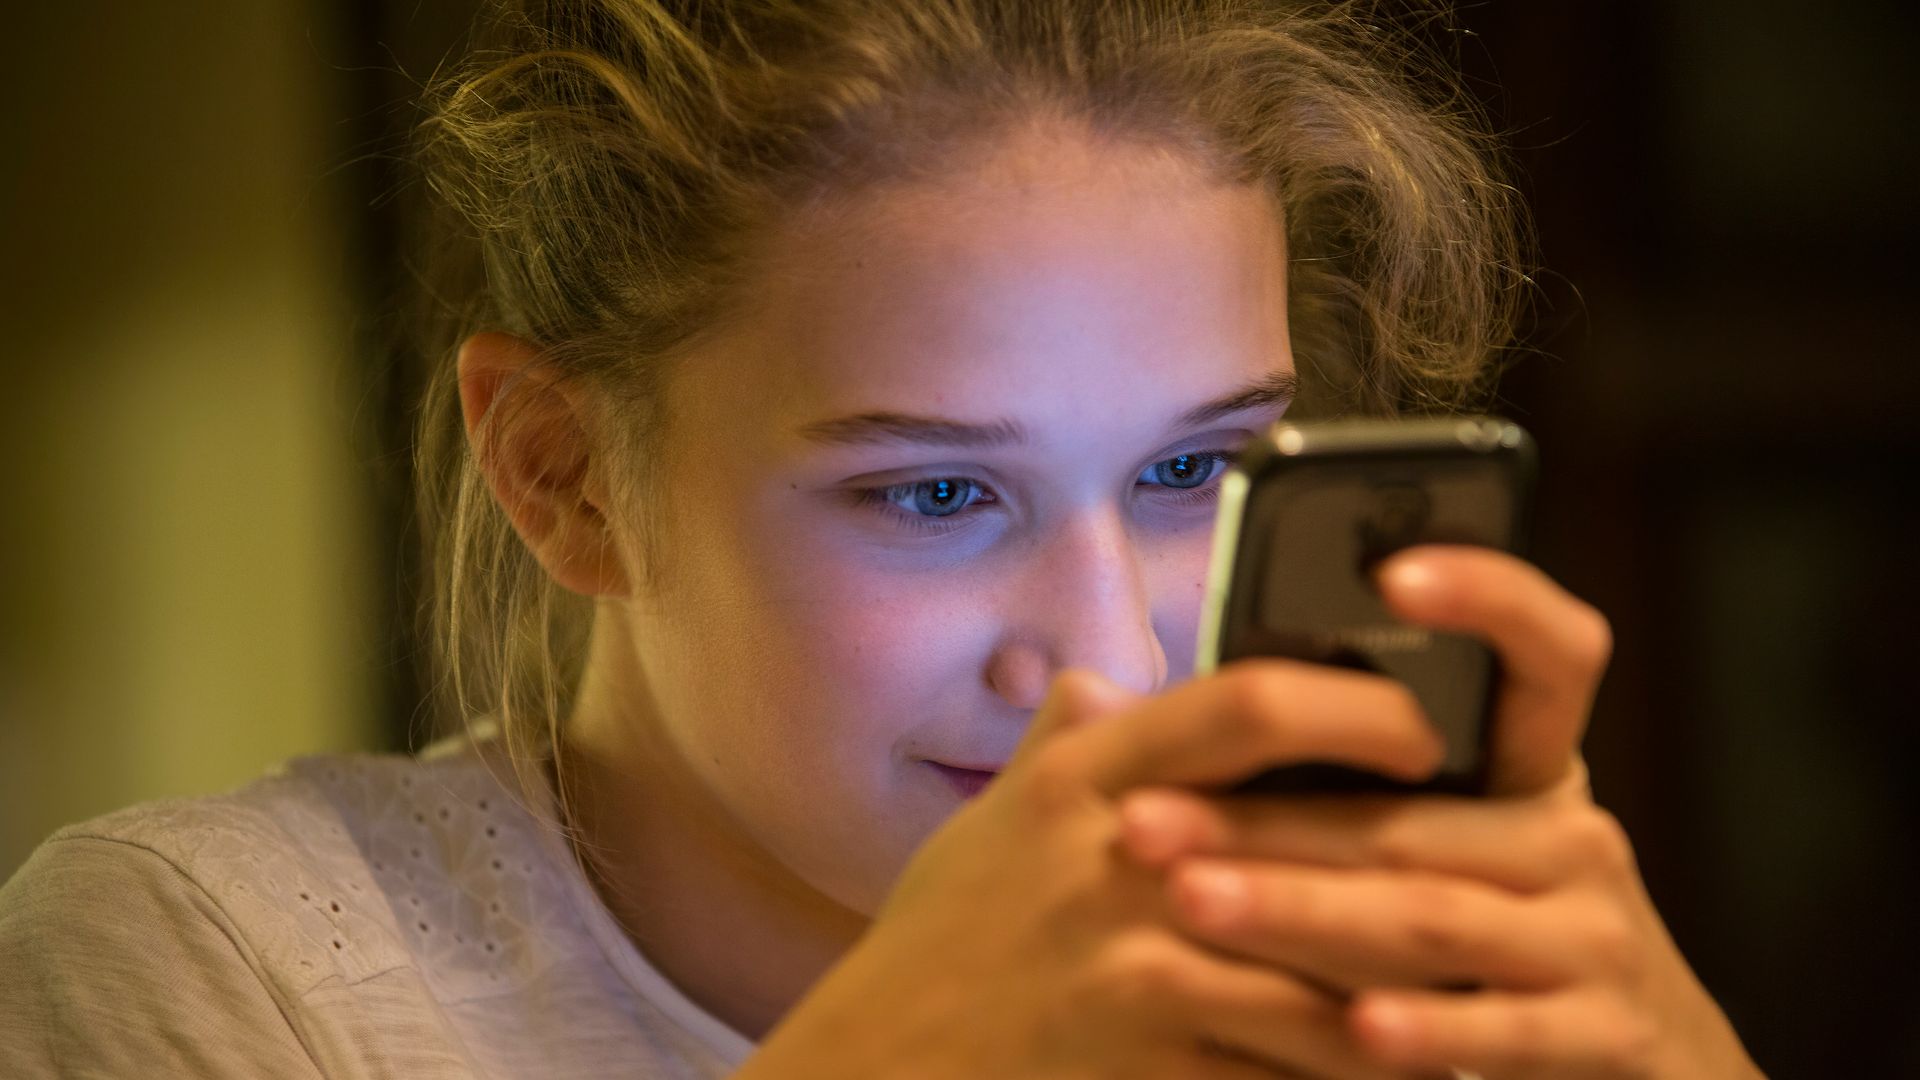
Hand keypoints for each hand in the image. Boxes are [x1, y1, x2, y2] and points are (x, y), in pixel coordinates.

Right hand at [743, 660, 1453, 1077]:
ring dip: (1410, 984)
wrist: (880, 1063)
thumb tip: (1105, 681)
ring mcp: (1134, 972)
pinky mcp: (1151, 1067)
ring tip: (1480, 980)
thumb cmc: (943, 937)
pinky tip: (1407, 1064)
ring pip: (1325, 974)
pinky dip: (1354, 1072)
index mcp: (1084, 781)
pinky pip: (1290, 1073)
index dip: (1353, 704)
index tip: (1419, 726)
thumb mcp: (990, 821)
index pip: (1245, 705)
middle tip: (1494, 862)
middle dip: (1419, 861)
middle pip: (1316, 848)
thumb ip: (1059, 745)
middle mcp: (1115, 864)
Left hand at [1116, 546, 1764, 1077]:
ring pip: (1434, 916)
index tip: (1392, 571)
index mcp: (1530, 775)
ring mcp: (1598, 939)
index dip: (1489, 597)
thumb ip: (1339, 785)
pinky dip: (1431, 1030)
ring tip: (1196, 902)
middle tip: (1140, 818)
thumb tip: (1138, 698)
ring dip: (1302, 911)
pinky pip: (1505, 1030)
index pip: (1547, 652)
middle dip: (1262, 819)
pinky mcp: (1607, 1035)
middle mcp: (1576, 840)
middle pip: (1410, 815)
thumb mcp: (1445, 849)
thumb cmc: (1499, 939)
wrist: (1651, 1067)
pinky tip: (1355, 1028)